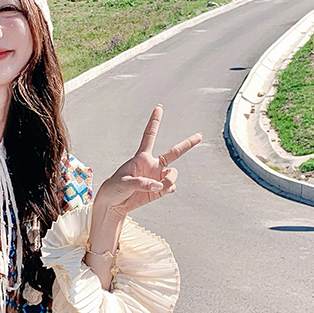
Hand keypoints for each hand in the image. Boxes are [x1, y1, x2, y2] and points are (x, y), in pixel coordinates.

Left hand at [94, 104, 201, 220]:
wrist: (113, 204)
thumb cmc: (114, 189)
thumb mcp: (123, 182)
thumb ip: (141, 183)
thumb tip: (158, 186)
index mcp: (141, 157)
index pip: (149, 135)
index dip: (154, 121)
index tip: (159, 108)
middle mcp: (152, 165)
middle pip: (174, 152)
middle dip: (188, 143)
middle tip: (200, 135)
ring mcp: (157, 177)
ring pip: (173, 174)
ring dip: (169, 180)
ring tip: (158, 186)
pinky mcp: (160, 190)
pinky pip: (171, 187)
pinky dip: (168, 188)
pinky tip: (159, 190)